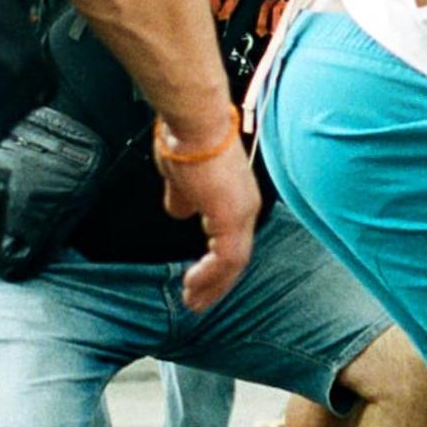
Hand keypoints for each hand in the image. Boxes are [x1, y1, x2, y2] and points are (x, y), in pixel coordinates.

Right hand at [161, 137, 262, 311]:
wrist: (191, 124)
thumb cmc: (185, 142)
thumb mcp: (181, 178)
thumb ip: (183, 198)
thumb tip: (180, 212)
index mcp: (236, 198)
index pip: (231, 241)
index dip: (216, 265)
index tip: (198, 280)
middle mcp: (246, 207)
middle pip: (236, 258)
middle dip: (216, 284)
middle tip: (198, 303)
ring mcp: (242, 212)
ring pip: (233, 262)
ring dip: (213, 285)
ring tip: (193, 301)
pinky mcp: (232, 216)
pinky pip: (226, 258)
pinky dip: (211, 275)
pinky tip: (193, 284)